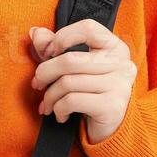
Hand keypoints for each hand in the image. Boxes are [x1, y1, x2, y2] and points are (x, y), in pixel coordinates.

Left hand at [29, 19, 136, 143]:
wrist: (111, 128)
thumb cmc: (91, 92)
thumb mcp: (75, 67)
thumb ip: (56, 46)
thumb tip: (35, 33)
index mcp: (114, 47)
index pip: (88, 28)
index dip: (63, 37)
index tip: (49, 52)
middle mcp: (121, 63)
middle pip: (70, 60)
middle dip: (45, 73)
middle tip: (37, 84)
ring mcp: (119, 84)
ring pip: (68, 82)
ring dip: (50, 96)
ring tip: (48, 104)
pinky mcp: (112, 106)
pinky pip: (72, 101)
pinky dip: (59, 109)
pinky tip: (61, 114)